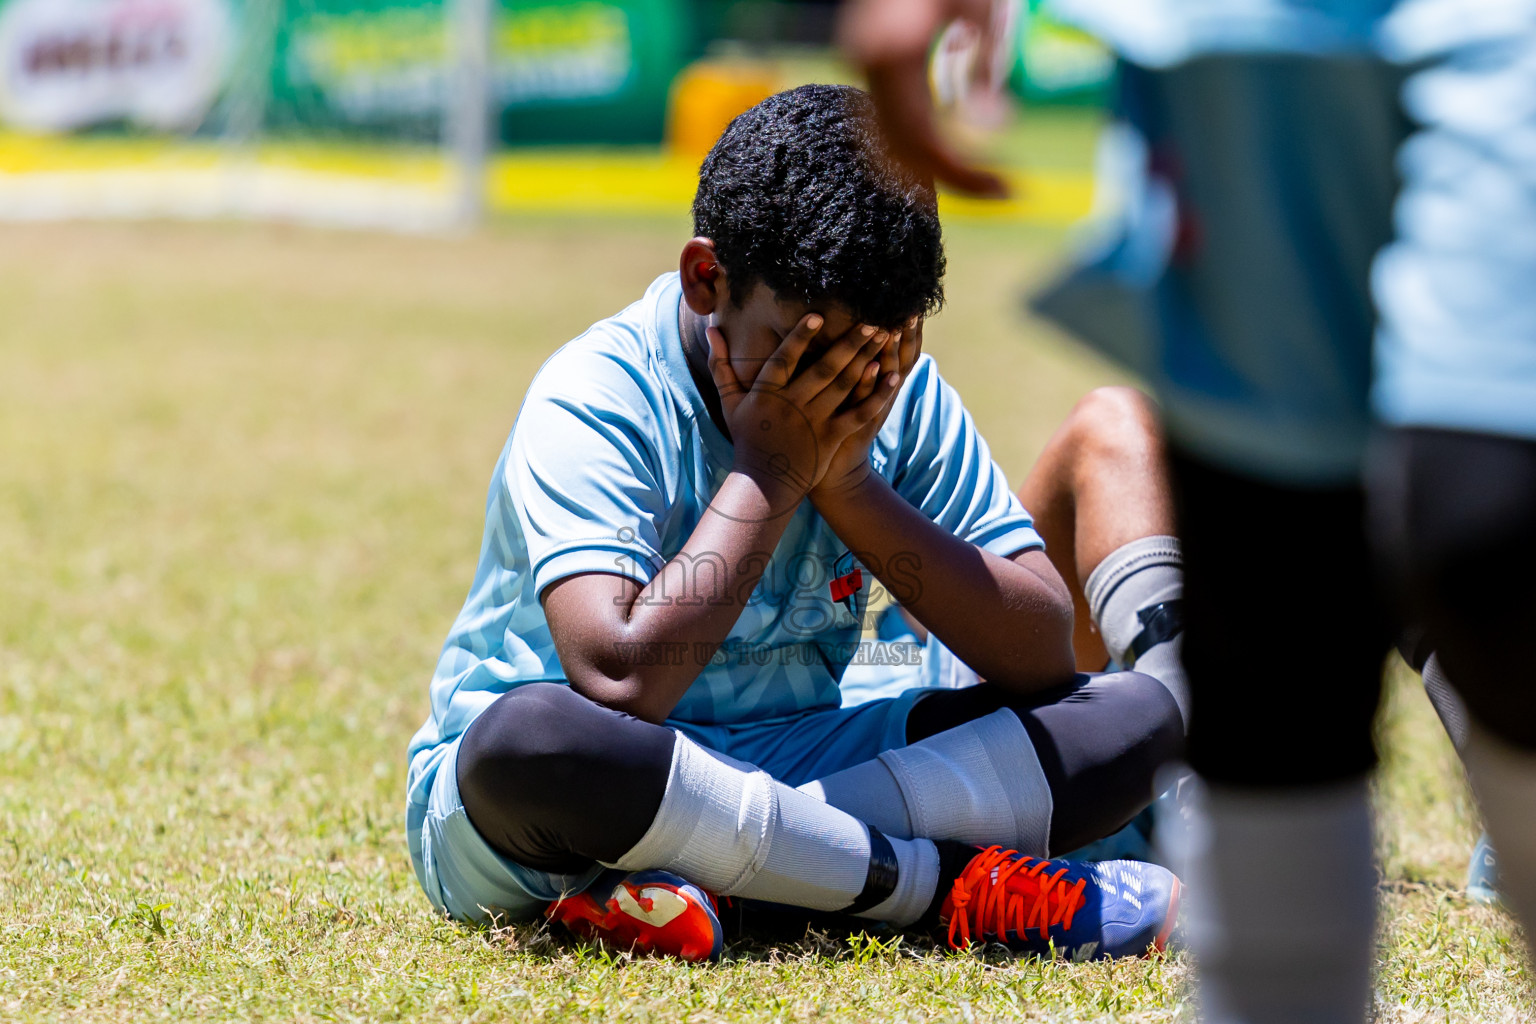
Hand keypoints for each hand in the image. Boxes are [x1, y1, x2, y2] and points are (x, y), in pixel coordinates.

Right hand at [706, 315, 899, 509]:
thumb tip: (712, 331)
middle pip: (824, 368)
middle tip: (872, 320)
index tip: (819, 315)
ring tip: (884, 337)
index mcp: (767, 393)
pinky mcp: (831, 437)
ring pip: (844, 386)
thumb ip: (722, 365)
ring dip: (866, 360)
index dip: (801, 337)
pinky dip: (876, 395)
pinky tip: (891, 375)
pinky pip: (857, 413)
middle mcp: (792, 405)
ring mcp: (813, 422)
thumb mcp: (730, 402)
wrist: (764, 484)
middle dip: (849, 343)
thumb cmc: (747, 438)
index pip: (784, 359)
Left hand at [812, 318, 923, 501]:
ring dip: (891, 352)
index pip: (905, 352)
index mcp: (884, 386)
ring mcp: (873, 409)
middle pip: (902, 360)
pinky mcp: (858, 424)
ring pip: (887, 377)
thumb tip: (861, 334)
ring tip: (892, 328)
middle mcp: (884, 395)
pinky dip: (873, 385)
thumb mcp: (854, 395)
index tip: (912, 304)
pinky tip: (875, 366)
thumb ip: (858, 365)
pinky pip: (868, 402)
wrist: (835, 471)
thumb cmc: (838, 428)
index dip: (910, 331)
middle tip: (909, 310)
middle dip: (905, 335)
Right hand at [837, 0, 1008, 197]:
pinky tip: (959, 150)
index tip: (1011, 187)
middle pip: (907, 152)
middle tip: (1007, 188)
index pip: (926, 140)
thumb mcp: (982, 3)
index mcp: (891, 53)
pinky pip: (890, 123)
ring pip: (894, 145)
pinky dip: (925, 144)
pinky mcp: (869, 64)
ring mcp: (862, 66)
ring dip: (940, 166)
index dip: (967, 174)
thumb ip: (987, 61)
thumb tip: (995, 125)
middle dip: (958, 177)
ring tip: (989, 175)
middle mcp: (867, 65)